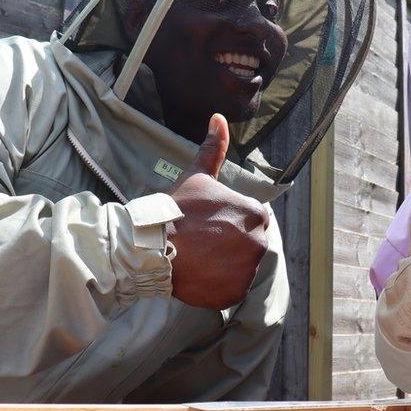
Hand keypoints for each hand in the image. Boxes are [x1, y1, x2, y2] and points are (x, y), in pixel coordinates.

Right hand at [167, 114, 270, 309]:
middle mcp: (259, 242)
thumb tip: (219, 117)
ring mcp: (248, 270)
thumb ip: (213, 148)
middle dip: (230, 244)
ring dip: (226, 265)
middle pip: (248, 244)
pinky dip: (220, 285)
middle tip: (203, 242)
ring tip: (200, 258)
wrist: (151, 247)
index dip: (229, 222)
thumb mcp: (197, 176)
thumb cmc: (176, 209)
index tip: (209, 224)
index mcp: (255, 213)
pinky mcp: (235, 293)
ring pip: (241, 267)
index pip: (251, 220)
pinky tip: (201, 274)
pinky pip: (233, 288)